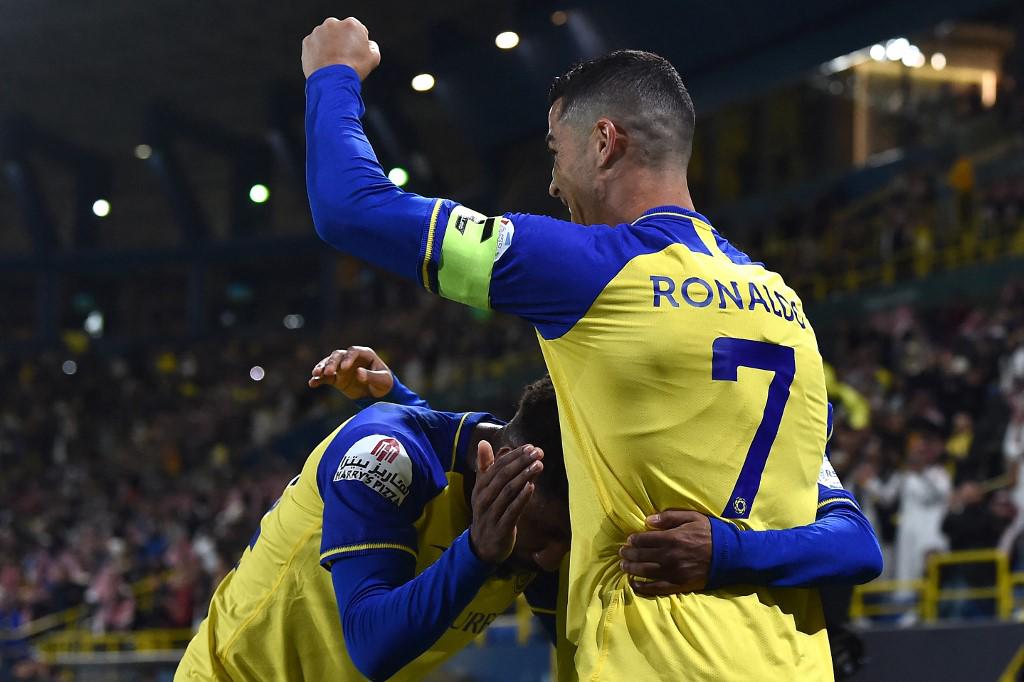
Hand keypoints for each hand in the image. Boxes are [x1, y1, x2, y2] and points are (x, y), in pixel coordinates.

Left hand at [301, 17, 380, 79]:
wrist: (332, 81)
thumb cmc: (353, 68)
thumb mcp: (373, 58)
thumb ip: (372, 46)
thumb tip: (369, 45)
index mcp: (351, 24)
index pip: (357, 30)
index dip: (358, 42)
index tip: (357, 52)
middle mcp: (332, 24)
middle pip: (339, 31)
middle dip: (342, 41)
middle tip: (344, 57)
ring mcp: (318, 32)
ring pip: (325, 37)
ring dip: (329, 46)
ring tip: (333, 62)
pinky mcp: (307, 42)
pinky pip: (314, 45)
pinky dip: (318, 52)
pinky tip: (324, 63)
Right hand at [309, 346, 393, 399]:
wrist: (379, 395)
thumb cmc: (384, 384)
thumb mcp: (383, 380)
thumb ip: (371, 376)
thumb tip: (358, 372)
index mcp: (365, 354)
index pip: (353, 352)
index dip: (348, 358)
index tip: (344, 368)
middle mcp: (351, 358)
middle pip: (338, 355)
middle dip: (332, 363)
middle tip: (328, 372)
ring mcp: (342, 368)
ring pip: (328, 364)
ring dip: (321, 368)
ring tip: (316, 375)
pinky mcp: (336, 378)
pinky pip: (325, 378)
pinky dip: (318, 380)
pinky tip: (312, 383)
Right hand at [469, 441, 543, 564]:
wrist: (482, 546)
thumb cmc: (488, 512)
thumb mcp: (484, 489)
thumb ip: (486, 467)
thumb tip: (483, 442)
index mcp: (480, 487)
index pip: (497, 466)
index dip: (514, 456)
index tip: (530, 446)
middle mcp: (483, 498)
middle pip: (502, 476)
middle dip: (521, 462)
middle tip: (538, 452)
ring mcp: (491, 514)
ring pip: (508, 492)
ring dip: (524, 477)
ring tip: (539, 465)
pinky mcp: (500, 529)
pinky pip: (511, 512)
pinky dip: (521, 499)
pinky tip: (532, 487)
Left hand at [619, 510, 711, 595]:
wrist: (731, 556)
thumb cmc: (711, 534)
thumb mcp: (693, 517)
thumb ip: (670, 517)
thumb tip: (648, 520)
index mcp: (672, 538)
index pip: (645, 540)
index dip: (634, 540)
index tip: (629, 540)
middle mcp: (670, 556)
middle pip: (642, 556)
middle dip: (628, 554)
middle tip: (622, 553)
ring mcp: (674, 572)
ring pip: (645, 572)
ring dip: (631, 569)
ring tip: (623, 566)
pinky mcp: (679, 585)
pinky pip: (656, 588)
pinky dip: (643, 587)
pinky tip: (634, 584)